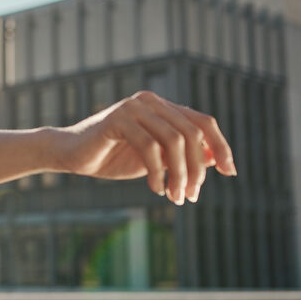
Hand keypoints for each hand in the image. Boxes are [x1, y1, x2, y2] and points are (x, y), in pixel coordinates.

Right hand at [53, 90, 236, 204]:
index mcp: (162, 107)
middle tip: (191, 196)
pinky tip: (155, 189)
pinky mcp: (117, 119)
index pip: (203, 122)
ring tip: (174, 197)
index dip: (221, 146)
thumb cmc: (112, 157)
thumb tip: (215, 159)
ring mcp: (133, 107)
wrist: (71, 155)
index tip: (229, 172)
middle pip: (192, 133)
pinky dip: (158, 173)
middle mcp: (150, 102)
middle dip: (198, 169)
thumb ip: (182, 155)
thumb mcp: (155, 159)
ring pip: (174, 141)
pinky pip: (149, 147)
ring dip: (180, 174)